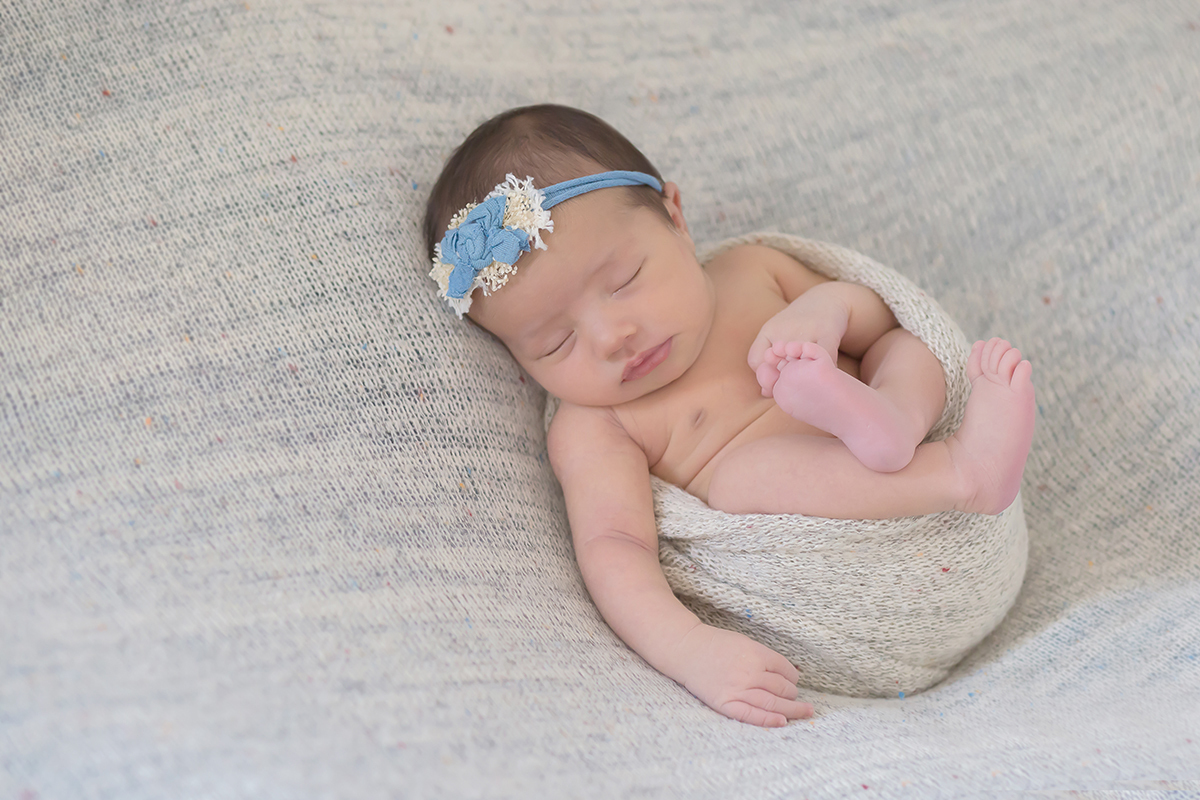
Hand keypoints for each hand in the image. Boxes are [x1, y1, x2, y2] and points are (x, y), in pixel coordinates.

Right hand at [675, 623, 813, 726]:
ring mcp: (737, 689)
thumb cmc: (716, 644)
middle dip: (792, 694)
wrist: (686, 650)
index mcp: (756, 654)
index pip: (786, 670)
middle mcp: (749, 672)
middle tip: (795, 697)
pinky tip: (782, 722)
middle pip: (782, 688)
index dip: (793, 677)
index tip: (793, 681)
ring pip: (773, 703)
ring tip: (803, 712)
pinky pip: (751, 715)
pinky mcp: (725, 703)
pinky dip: (768, 720)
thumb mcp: (745, 642)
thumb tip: (790, 674)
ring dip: (791, 710)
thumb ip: (765, 658)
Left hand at [747, 289, 847, 396]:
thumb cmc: (797, 325)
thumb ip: (765, 362)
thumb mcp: (774, 336)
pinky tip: (825, 374)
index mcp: (768, 331)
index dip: (765, 377)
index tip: (778, 381)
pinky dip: (823, 370)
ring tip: (810, 381)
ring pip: (799, 364)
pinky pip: (823, 359)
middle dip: (785, 380)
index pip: (756, 362)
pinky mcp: (827, 331)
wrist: (826, 299)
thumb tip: (765, 393)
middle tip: (796, 384)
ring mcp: (805, 330)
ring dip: (804, 377)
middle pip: (777, 367)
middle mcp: (783, 330)